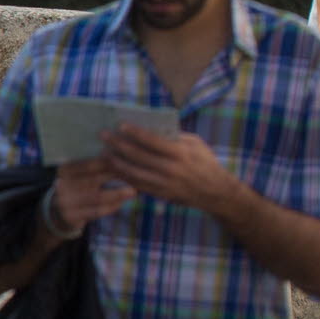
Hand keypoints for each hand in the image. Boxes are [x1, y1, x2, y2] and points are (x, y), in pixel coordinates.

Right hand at [46, 158, 133, 238]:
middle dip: (117, 178)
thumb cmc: (76, 188)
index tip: (130, 160)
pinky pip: (95, 211)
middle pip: (94, 179)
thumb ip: (96, 166)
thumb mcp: (80, 175)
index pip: (90, 164)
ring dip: (117, 194)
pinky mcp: (70, 217)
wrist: (57, 214)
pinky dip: (111, 207)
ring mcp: (64, 202)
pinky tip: (121, 203)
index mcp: (65, 169)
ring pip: (97, 197)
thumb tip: (122, 154)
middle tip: (137, 176)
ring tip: (133, 191)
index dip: (111, 162)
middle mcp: (62, 184)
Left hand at [99, 123, 236, 213]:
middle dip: (119, 144)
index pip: (152, 141)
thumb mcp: (196, 144)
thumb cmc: (206, 163)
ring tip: (104, 153)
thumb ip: (176, 137)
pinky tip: (115, 168)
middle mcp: (170, 169)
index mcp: (180, 153)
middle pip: (138, 156)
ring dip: (117, 162)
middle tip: (104, 136)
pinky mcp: (160, 193)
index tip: (120, 125)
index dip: (135, 132)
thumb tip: (154, 128)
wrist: (214, 191)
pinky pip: (137, 184)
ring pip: (134, 172)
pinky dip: (124, 176)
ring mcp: (164, 183)